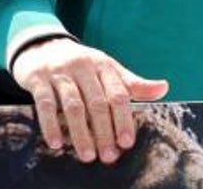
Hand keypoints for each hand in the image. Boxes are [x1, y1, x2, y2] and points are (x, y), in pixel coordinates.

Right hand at [11, 37, 168, 163]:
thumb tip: (164, 88)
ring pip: (74, 106)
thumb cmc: (82, 64)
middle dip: (104, 131)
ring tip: (87, 156)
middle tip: (109, 156)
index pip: (119, 94)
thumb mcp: (108, 69)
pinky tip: (57, 144)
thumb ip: (133, 83)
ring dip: (81, 133)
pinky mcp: (38, 79)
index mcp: (105, 65)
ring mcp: (60, 72)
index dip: (123, 119)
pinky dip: (51, 125)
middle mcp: (85, 66)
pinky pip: (45, 104)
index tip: (127, 143)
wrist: (43, 46)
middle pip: (98, 102)